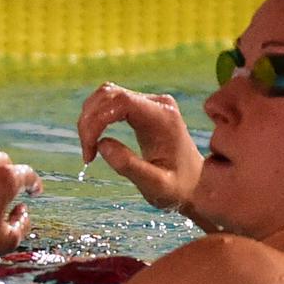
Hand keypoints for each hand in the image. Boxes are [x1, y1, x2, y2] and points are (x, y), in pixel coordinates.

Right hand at [77, 84, 203, 213]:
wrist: (196, 185)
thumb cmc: (179, 189)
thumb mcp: (157, 186)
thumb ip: (130, 166)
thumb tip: (102, 144)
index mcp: (163, 118)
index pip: (121, 102)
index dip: (97, 120)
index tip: (90, 149)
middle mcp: (157, 103)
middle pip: (110, 94)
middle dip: (89, 121)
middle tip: (87, 152)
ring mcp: (150, 103)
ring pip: (106, 96)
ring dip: (90, 119)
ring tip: (90, 149)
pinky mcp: (142, 108)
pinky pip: (111, 103)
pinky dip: (96, 119)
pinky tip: (96, 141)